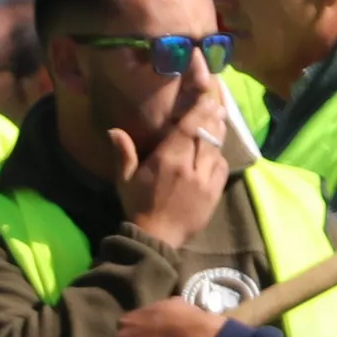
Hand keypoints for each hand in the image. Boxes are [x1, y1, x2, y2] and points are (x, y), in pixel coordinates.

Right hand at [108, 66, 233, 247]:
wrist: (156, 237)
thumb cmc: (138, 205)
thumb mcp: (126, 179)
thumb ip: (124, 153)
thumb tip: (114, 130)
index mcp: (167, 159)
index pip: (188, 128)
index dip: (200, 111)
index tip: (208, 99)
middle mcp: (189, 167)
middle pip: (207, 136)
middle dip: (213, 119)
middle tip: (218, 106)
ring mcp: (205, 181)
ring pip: (217, 150)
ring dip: (220, 135)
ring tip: (221, 122)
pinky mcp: (214, 194)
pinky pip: (222, 169)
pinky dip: (221, 157)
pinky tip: (218, 151)